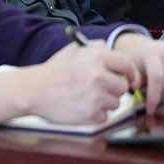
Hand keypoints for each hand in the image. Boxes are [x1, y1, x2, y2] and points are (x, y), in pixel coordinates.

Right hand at [0, 41, 138, 124]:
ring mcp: (95, 97)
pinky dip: (97, 114)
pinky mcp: (90, 115)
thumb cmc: (55, 70)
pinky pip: (105, 116)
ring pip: (116, 102)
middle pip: (124, 86)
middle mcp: (99, 76)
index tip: (128, 78)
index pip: (127, 65)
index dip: (130, 72)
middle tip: (102, 88)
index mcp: (97, 57)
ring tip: (89, 97)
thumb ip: (97, 47)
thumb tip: (114, 52)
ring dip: (106, 102)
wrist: (34, 90)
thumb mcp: (75, 50)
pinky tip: (83, 107)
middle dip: (115, 88)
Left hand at [113, 32, 163, 112]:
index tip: (149, 109)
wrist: (144, 48)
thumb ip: (133, 78)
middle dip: (160, 101)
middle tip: (151, 104)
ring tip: (157, 97)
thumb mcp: (129, 68)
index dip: (153, 96)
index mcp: (153, 51)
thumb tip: (136, 87)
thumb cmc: (136, 60)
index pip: (157, 77)